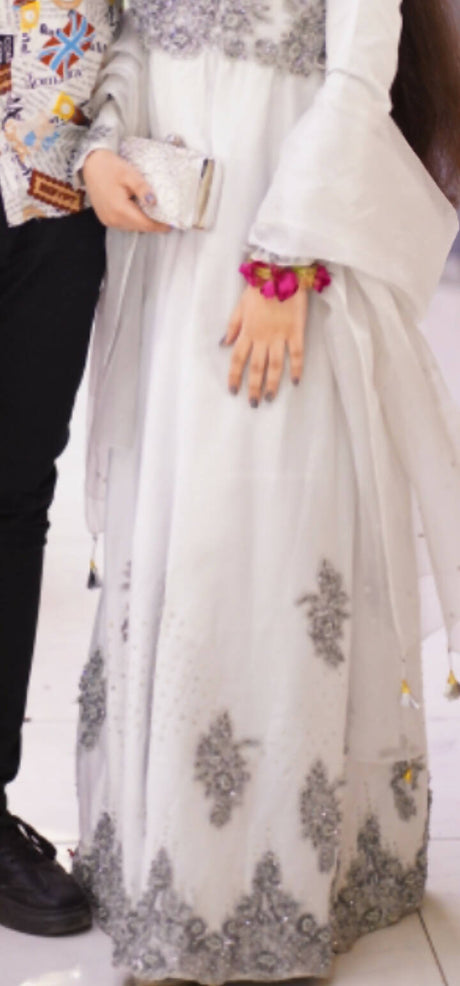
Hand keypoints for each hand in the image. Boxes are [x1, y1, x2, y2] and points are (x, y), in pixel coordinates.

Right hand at [83, 149, 170, 233]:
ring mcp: (108, 220)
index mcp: (119, 209)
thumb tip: (153, 201)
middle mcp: (113, 219)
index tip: (171, 225)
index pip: (145, 224)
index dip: (159, 226)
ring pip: (132, 227)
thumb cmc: (109, 167)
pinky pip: (124, 224)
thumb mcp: (129, 174)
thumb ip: (142, 189)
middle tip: (165, 219)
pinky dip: (133, 220)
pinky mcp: (106, 219)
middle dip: (153, 225)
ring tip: (154, 215)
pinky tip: (138, 211)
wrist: (90, 164)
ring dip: (143, 223)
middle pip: (139, 228)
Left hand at [221, 285, 307, 405]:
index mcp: (247, 330)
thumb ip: (233, 325)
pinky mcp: (297, 331)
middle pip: (256, 367)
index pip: (237, 358)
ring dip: (272, 383)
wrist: (282, 270)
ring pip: (275, 365)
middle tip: (253, 403)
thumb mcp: (240, 304)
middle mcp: (262, 337)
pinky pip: (297, 353)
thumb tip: (224, 344)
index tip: (233, 390)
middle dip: (253, 387)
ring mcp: (280, 335)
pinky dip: (297, 368)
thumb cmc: (260, 286)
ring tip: (269, 398)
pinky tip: (295, 382)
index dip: (234, 376)